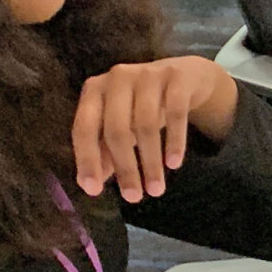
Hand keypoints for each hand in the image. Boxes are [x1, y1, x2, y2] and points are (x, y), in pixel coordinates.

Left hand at [74, 55, 239, 200]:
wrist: (186, 76)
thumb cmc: (145, 104)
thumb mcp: (122, 124)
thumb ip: (104, 149)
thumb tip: (91, 183)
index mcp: (95, 90)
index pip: (85, 128)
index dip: (87, 160)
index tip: (94, 190)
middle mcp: (118, 78)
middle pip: (117, 129)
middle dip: (126, 167)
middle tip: (134, 197)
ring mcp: (148, 74)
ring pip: (146, 125)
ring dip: (151, 162)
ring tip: (156, 189)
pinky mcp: (177, 77)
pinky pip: (176, 114)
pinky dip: (175, 141)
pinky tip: (174, 164)